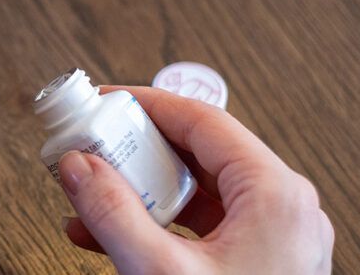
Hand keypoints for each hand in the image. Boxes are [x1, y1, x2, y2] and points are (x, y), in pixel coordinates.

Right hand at [58, 87, 333, 273]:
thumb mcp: (161, 274)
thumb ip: (111, 213)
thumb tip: (78, 167)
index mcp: (274, 195)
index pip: (201, 119)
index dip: (145, 103)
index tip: (103, 101)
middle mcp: (280, 208)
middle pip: (195, 152)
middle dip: (132, 150)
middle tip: (91, 146)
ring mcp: (270, 237)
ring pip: (193, 189)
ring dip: (136, 189)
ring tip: (89, 194)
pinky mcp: (256, 262)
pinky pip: (199, 224)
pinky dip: (154, 222)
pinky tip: (108, 233)